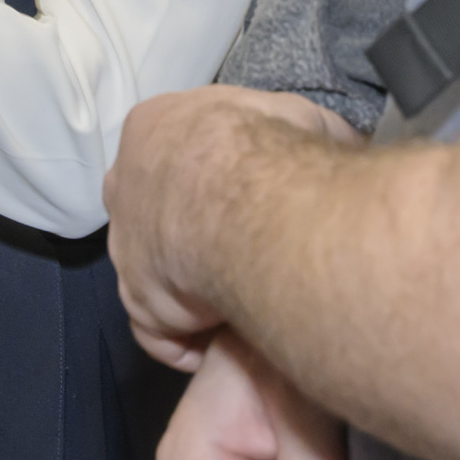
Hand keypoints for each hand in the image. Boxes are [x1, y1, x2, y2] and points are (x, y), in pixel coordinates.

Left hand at [108, 84, 356, 368]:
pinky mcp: (138, 299)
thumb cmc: (271, 148)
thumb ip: (302, 135)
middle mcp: (127, 185)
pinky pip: (158, 329)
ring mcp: (125, 243)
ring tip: (240, 303)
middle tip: (242, 255)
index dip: (209, 184)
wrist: (242, 201)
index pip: (173, 160)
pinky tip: (221, 340)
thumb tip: (333, 151)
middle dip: (191, 233)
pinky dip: (188, 340)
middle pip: (153, 213)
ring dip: (191, 288)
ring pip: (153, 272)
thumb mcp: (300, 118)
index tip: (247, 206)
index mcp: (155, 130)